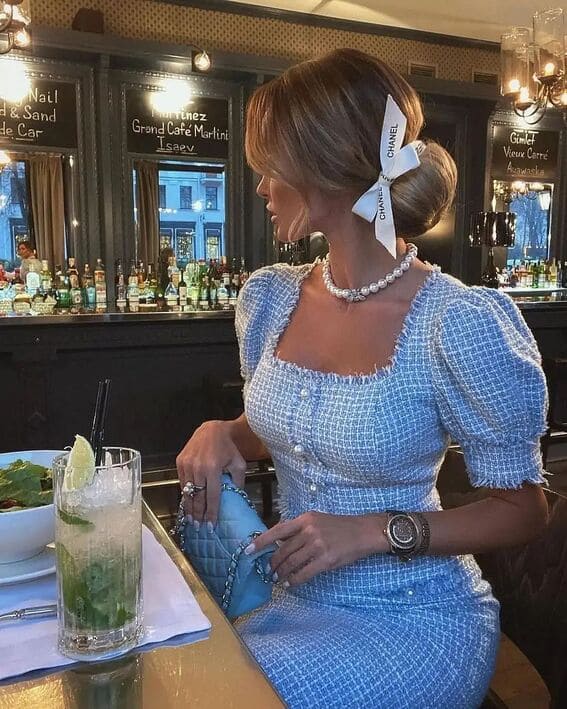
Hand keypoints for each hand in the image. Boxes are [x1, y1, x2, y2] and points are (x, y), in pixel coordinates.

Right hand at [176, 420, 246, 525]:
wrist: (212, 430)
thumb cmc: (228, 448)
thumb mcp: (239, 464)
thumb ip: (238, 482)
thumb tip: (238, 500)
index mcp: (213, 468)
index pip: (212, 496)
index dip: (211, 513)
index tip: (211, 526)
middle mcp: (198, 466)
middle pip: (197, 497)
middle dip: (198, 514)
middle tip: (199, 527)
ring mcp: (187, 464)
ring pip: (187, 492)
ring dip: (189, 507)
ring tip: (191, 520)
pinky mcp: (180, 461)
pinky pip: (182, 483)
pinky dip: (185, 494)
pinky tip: (188, 503)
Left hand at [249, 511, 382, 585]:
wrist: (362, 532)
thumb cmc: (338, 526)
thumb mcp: (316, 520)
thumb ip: (298, 528)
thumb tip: (278, 540)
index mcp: (305, 519)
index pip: (277, 530)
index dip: (261, 541)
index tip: (248, 550)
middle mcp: (309, 531)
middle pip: (283, 550)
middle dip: (272, 563)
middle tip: (268, 571)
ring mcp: (318, 545)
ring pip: (291, 563)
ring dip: (281, 573)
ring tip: (277, 579)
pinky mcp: (326, 560)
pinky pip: (304, 573)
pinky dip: (294, 580)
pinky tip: (290, 584)